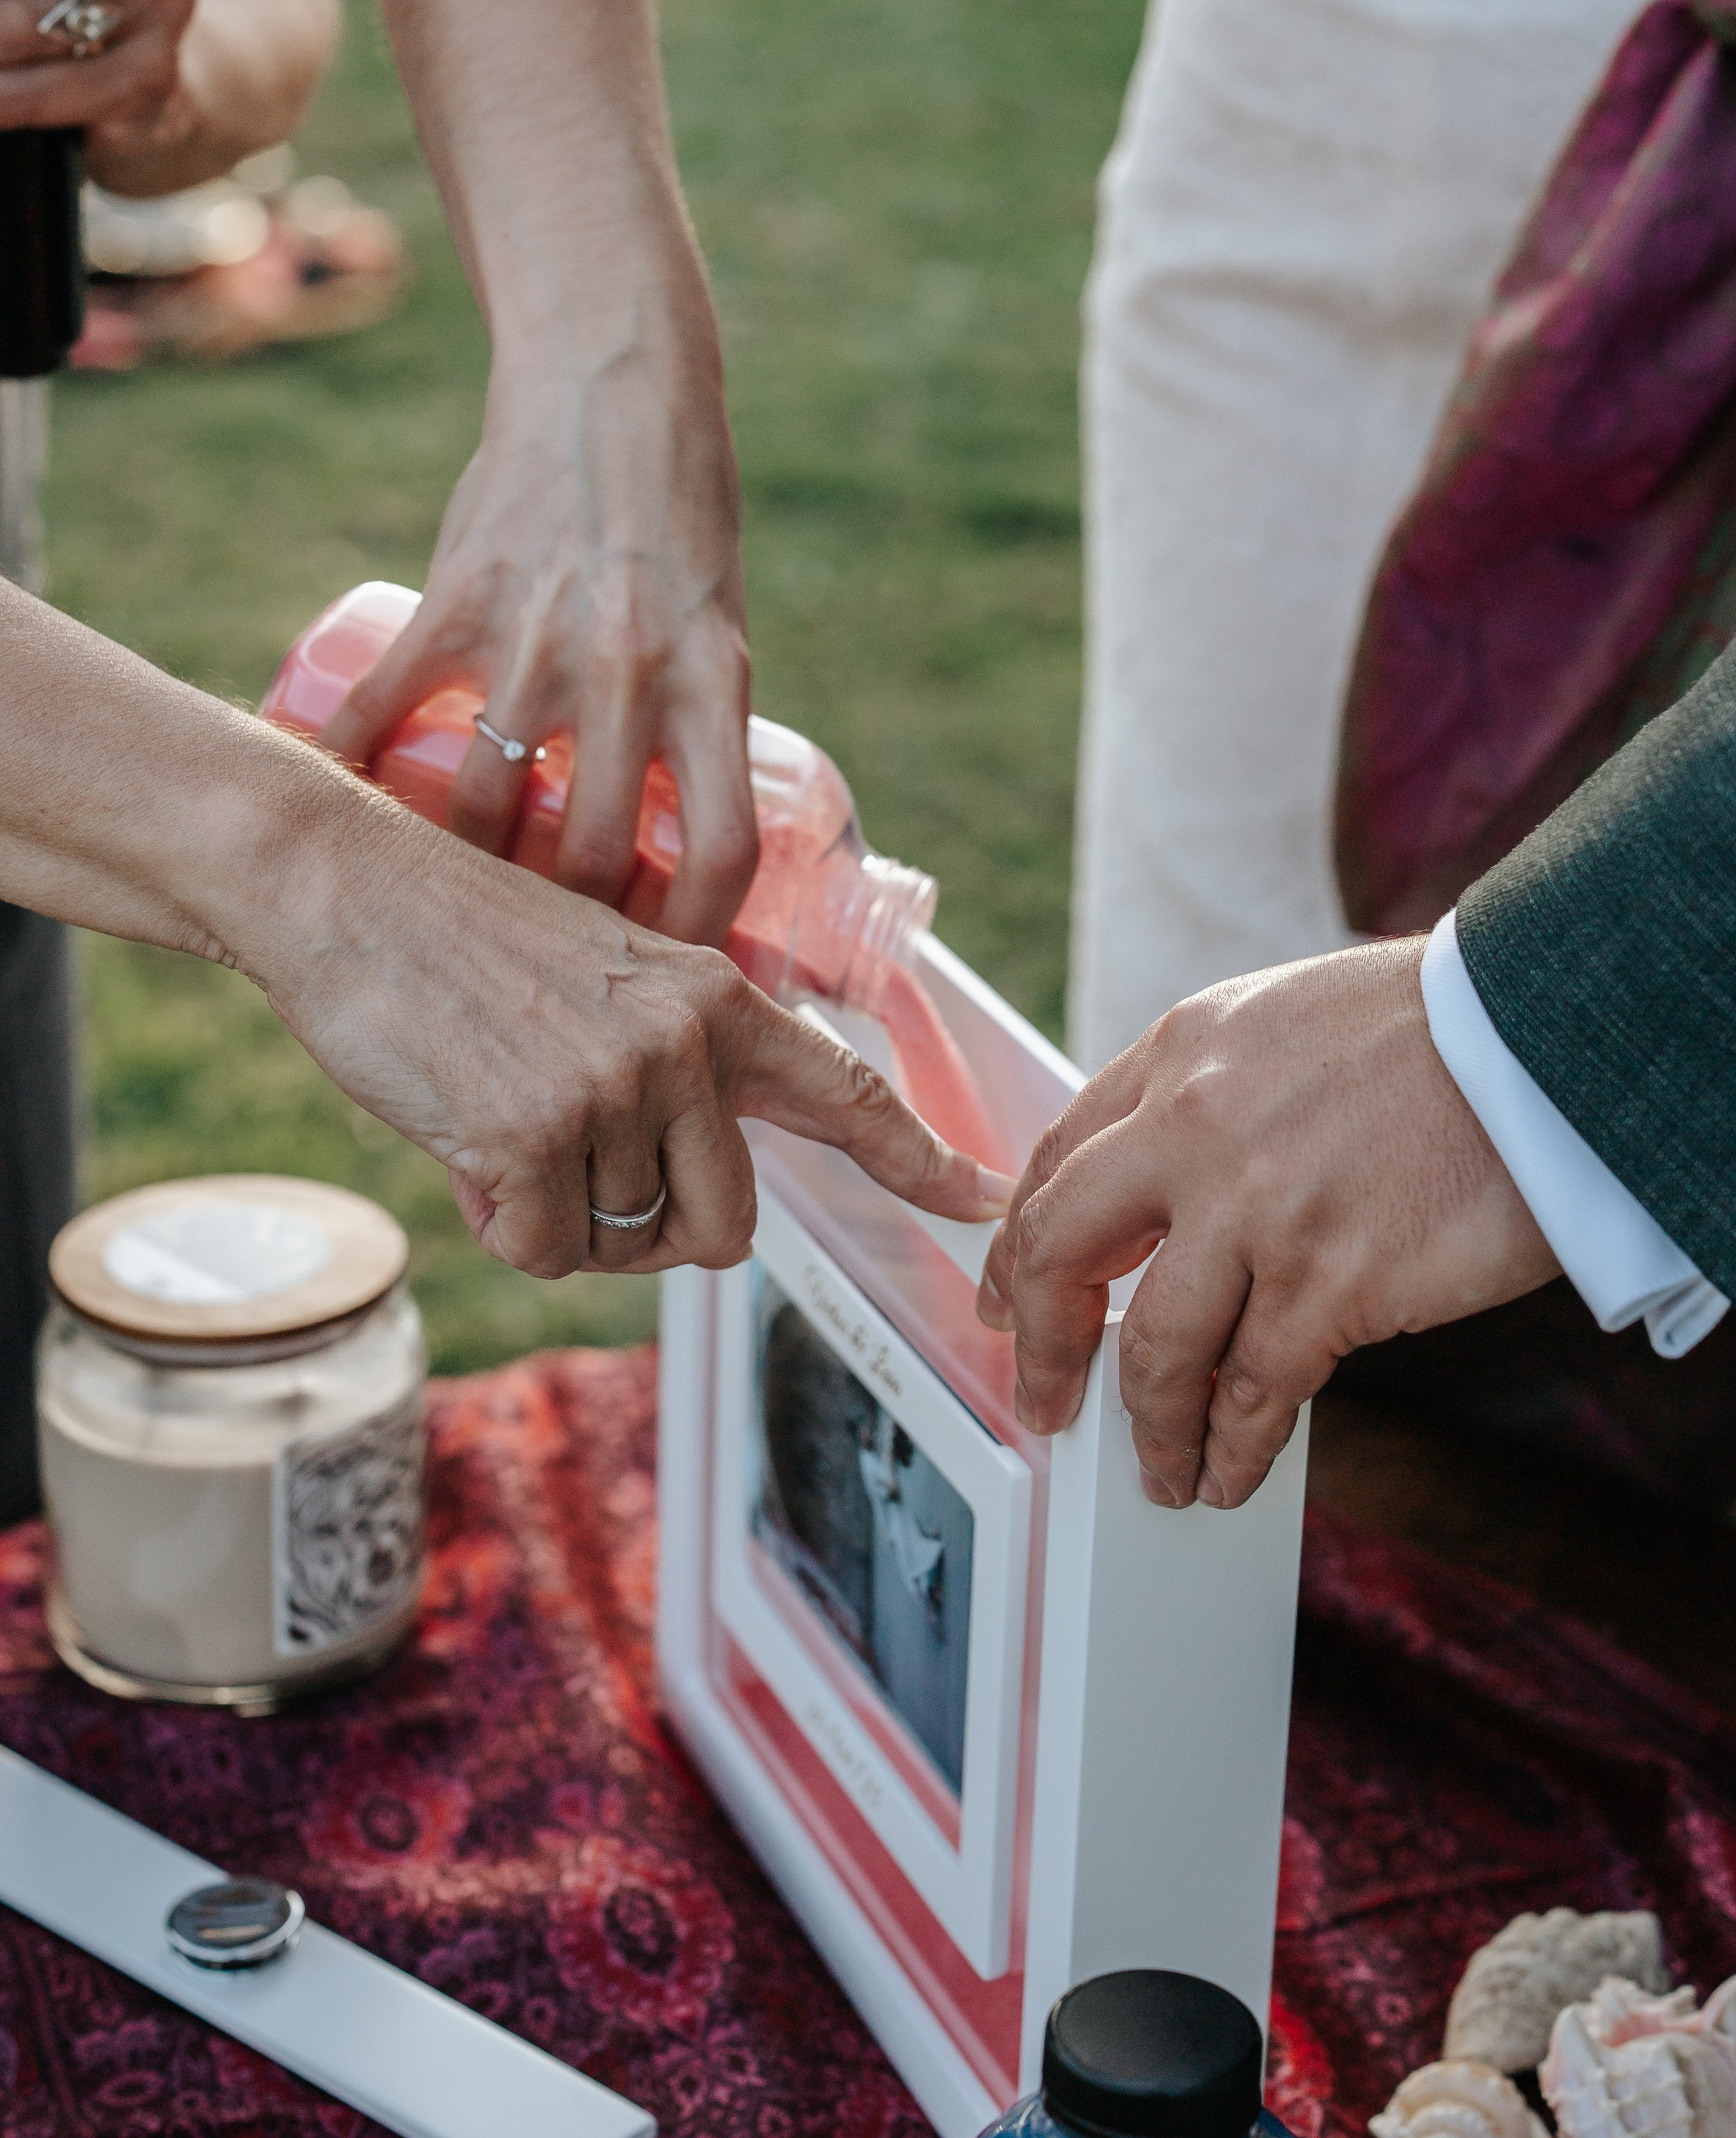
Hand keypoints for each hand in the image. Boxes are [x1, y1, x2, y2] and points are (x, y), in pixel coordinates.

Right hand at [250, 788, 1007, 1277]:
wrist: (346, 886)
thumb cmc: (460, 939)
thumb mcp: (606, 972)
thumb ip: (673, 1056)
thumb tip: (695, 1181)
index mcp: (714, 997)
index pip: (844, 1092)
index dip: (921, 1159)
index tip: (987, 1199)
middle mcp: (683, 1043)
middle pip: (724, 1228)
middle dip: (654, 1233)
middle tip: (578, 1175)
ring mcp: (612, 1088)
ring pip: (620, 1244)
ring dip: (560, 1219)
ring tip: (504, 1123)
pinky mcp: (532, 1136)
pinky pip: (544, 1250)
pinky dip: (500, 1224)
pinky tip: (465, 1143)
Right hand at [321, 283, 755, 945]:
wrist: (614, 390)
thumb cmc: (679, 530)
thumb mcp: (718, 636)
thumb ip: (694, 737)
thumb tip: (673, 868)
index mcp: (712, 684)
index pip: (717, 850)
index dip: (694, 934)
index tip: (667, 974)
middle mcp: (626, 671)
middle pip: (587, 856)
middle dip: (564, 927)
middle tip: (544, 954)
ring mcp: (533, 639)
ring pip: (481, 809)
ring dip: (463, 873)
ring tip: (457, 903)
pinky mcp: (453, 601)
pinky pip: (382, 712)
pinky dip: (351, 772)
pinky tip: (340, 814)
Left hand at [975, 940, 1557, 1508]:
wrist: (1551, 1035)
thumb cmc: (1443, 1030)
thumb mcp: (1283, 1024)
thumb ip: (1210, 1094)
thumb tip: (1166, 1190)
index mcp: (1178, 1054)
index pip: (1058, 1161)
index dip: (1021, 1246)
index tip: (1012, 1297)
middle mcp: (1194, 1128)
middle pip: (1061, 1251)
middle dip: (1039, 1344)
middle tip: (1045, 1398)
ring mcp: (1257, 1209)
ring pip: (1154, 1348)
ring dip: (1149, 1427)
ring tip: (1162, 1470)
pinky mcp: (1331, 1281)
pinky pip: (1253, 1392)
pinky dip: (1232, 1448)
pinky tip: (1228, 1473)